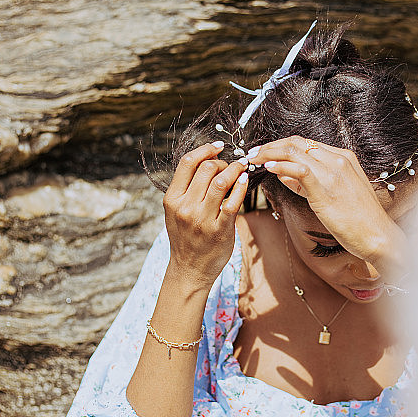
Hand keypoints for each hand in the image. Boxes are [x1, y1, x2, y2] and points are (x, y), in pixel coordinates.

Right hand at [162, 141, 248, 294]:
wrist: (189, 269)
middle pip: (206, 168)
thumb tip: (208, 162)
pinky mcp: (219, 230)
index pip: (187, 163)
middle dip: (223, 162)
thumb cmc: (186, 237)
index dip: (205, 149)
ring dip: (235, 170)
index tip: (218, 147)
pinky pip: (233, 202)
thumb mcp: (176, 211)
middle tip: (231, 165)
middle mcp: (185, 207)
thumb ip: (187, 189)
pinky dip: (241, 186)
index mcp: (172, 199)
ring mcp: (202, 219)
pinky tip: (245, 181)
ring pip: (220, 181)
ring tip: (241, 168)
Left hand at [247, 136, 406, 268]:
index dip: (281, 145)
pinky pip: (298, 170)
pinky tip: (268, 169)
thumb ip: (309, 183)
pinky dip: (280, 166)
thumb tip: (283, 175)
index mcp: (343, 158)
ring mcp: (333, 172)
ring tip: (254, 159)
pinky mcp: (326, 188)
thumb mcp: (334, 195)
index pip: (306, 144)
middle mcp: (338, 160)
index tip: (265, 152)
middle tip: (253, 153)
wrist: (378, 236)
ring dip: (269, 153)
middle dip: (271, 146)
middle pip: (297, 142)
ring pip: (294, 151)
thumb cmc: (359, 220)